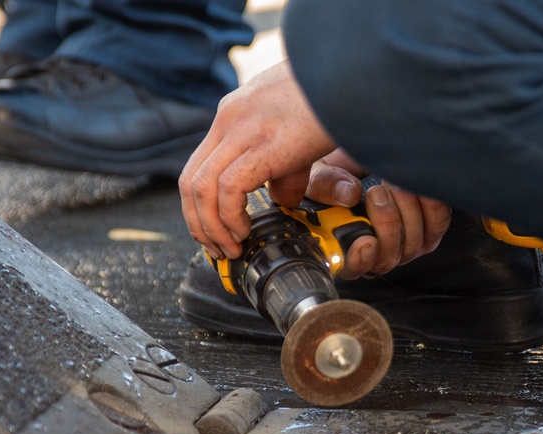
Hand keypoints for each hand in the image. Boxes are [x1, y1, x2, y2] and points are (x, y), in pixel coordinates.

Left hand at [179, 60, 335, 259]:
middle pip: (189, 181)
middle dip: (198, 223)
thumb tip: (281, 198)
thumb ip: (285, 168)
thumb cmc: (335, 100)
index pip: (199, 166)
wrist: (353, 76)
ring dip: (211, 227)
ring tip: (232, 247)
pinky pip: (226, 189)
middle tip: (217, 249)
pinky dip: (229, 217)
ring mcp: (241, 129)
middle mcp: (229, 119)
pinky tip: (246, 231)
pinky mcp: (262, 145)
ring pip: (200, 188)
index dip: (201, 207)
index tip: (216, 232)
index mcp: (235, 114)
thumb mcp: (300, 136)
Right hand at [279, 150, 451, 278]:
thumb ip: (323, 185)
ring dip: (404, 207)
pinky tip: (413, 183)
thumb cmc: (341, 174)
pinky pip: (437, 223)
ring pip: (414, 243)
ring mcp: (405, 246)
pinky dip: (428, 201)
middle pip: (389, 258)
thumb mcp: (319, 174)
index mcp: (343, 248)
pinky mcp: (430, 231)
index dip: (360, 260)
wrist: (371, 158)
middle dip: (385, 223)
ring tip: (390, 181)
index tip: (366, 240)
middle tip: (375, 192)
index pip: (353, 269)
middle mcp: (377, 254)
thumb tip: (348, 195)